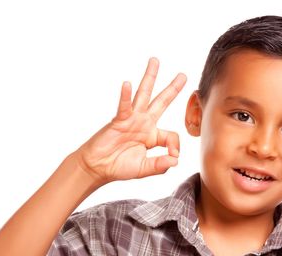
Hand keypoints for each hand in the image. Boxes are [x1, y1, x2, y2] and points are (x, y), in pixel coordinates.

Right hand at [75, 57, 186, 183]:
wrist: (98, 167)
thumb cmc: (120, 166)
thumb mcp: (144, 168)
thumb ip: (160, 165)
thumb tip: (176, 160)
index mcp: (153, 136)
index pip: (172, 135)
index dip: (175, 146)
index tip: (174, 156)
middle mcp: (144, 124)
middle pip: (161, 102)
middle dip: (172, 89)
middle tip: (183, 75)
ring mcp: (132, 120)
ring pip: (143, 95)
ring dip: (149, 78)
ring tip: (155, 61)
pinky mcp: (118, 121)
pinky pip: (123, 106)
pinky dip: (124, 95)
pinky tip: (126, 83)